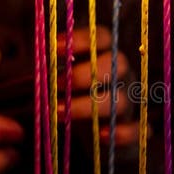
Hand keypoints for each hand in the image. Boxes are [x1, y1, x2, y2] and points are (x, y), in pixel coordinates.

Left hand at [58, 26, 138, 146]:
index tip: (55, 47)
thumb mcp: (58, 78)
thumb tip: (35, 59)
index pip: (103, 38)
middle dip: (85, 74)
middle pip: (119, 63)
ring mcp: (130, 103)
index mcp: (104, 57)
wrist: (86, 136)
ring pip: (121, 100)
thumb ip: (50, 67)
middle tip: (57, 84)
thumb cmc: (69, 98)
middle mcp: (122, 76)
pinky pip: (138, 130)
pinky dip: (123, 133)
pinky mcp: (133, 130)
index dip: (82, 39)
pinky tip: (101, 135)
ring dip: (88, 106)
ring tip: (58, 112)